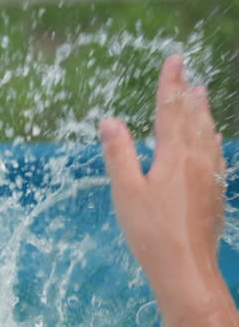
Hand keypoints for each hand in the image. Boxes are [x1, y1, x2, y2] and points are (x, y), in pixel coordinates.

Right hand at [101, 54, 227, 316]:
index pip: (170, 110)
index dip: (170, 84)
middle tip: (187, 73)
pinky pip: (216, 154)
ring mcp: (210, 175)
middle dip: (188, 93)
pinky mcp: (215, 192)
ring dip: (203, 112)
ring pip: (208, 134)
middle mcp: (197, 159)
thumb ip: (119, 154)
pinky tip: (214, 138)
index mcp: (174, 155)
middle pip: (193, 118)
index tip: (174, 60)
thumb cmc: (150, 231)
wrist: (186, 265)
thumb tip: (109, 121)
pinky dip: (212, 138)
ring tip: (202, 94)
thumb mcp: (126, 192)